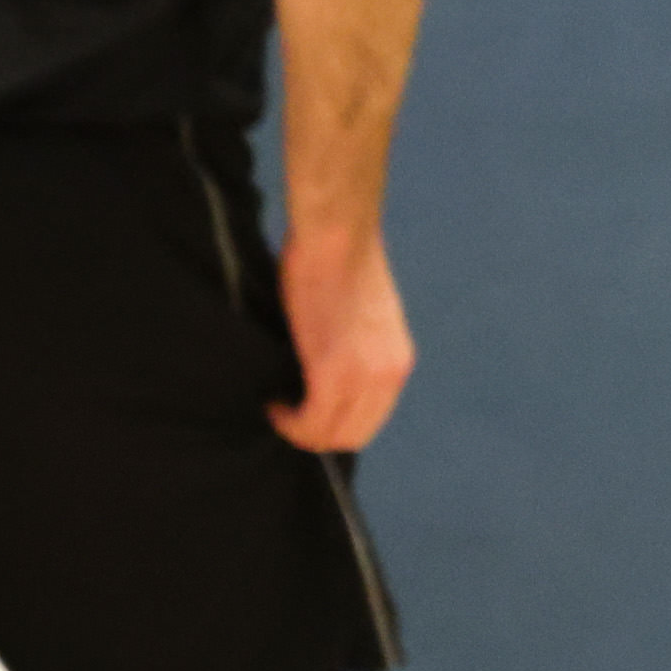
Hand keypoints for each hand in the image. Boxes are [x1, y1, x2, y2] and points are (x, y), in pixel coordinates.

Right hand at [273, 227, 411, 454]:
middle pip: (353, 437)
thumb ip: (355, 349)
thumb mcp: (362, 315)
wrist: (336, 234)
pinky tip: (274, 404)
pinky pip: (310, 423)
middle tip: (286, 414)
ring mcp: (362, 378)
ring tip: (278, 407)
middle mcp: (388, 376)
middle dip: (316, 434)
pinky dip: (289, 422)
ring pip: (330, 436)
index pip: (370, 420)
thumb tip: (328, 368)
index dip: (335, 424)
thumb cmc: (339, 259)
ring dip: (300, 430)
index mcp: (397, 362)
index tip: (306, 409)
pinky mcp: (331, 373)